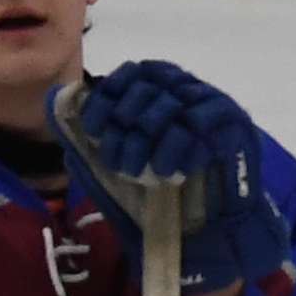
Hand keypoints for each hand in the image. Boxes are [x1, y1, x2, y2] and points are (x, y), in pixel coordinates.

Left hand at [52, 61, 293, 295]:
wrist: (214, 221)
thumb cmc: (165, 186)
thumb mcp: (125, 155)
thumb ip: (101, 129)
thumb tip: (60, 100)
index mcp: (160, 86)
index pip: (130, 74)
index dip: (107, 97)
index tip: (94, 129)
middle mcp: (186, 88)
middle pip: (148, 91)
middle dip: (126, 129)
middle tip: (119, 163)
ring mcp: (213, 105)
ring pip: (172, 108)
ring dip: (149, 143)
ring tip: (141, 172)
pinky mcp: (235, 127)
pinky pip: (200, 130)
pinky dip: (179, 152)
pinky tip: (170, 173)